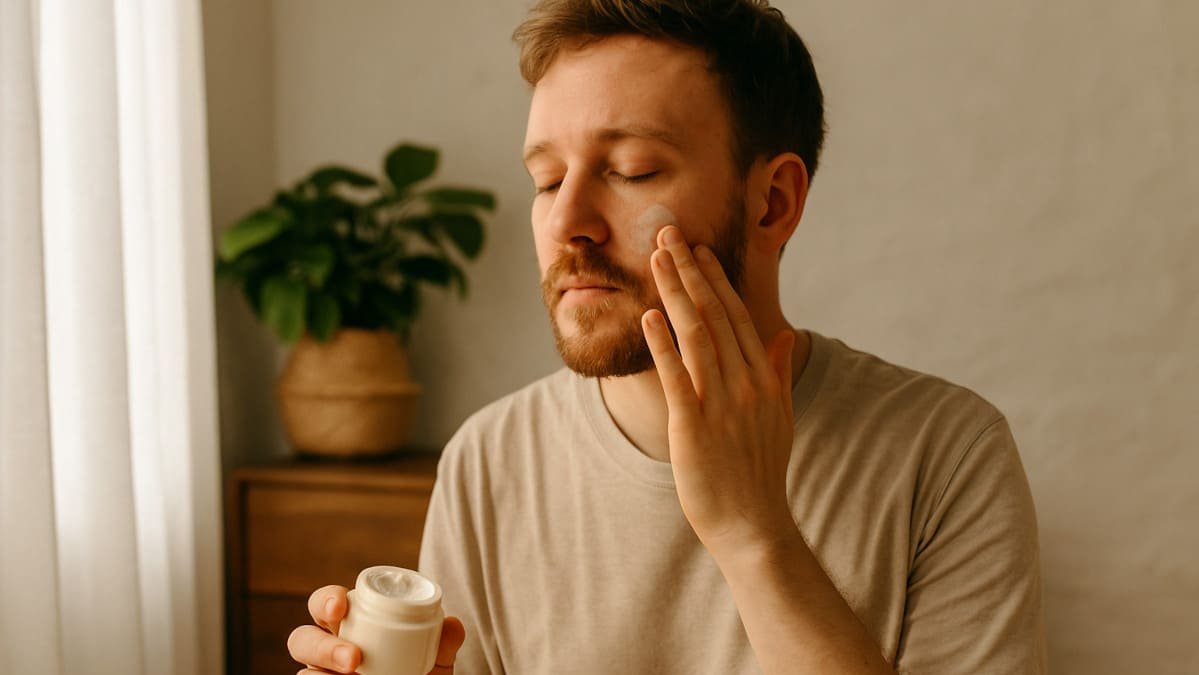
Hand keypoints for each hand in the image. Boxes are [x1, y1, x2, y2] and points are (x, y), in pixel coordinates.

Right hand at [288, 584, 466, 673]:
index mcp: (350, 624)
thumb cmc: (421, 671)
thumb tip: (452, 625)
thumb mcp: (436, 657)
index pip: (326, 604)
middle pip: (302, 639)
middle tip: (354, 659)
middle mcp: (328, 650)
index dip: (326, 599)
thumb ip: (443, 641)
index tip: (341, 605)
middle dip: (320, 646)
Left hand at [642, 225, 797, 557]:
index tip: (700, 250)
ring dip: (674, 293)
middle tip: (669, 235)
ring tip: (655, 259)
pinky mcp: (694, 426)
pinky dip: (662, 344)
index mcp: (765, 378)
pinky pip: (676, 377)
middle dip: (691, 271)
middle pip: (715, 315)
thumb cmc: (761, 472)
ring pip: (696, 335)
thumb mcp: (780, 417)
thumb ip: (781, 371)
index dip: (716, 280)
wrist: (754, 524)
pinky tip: (648, 316)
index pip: (738, 316)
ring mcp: (721, 404)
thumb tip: (786, 335)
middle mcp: (746, 384)